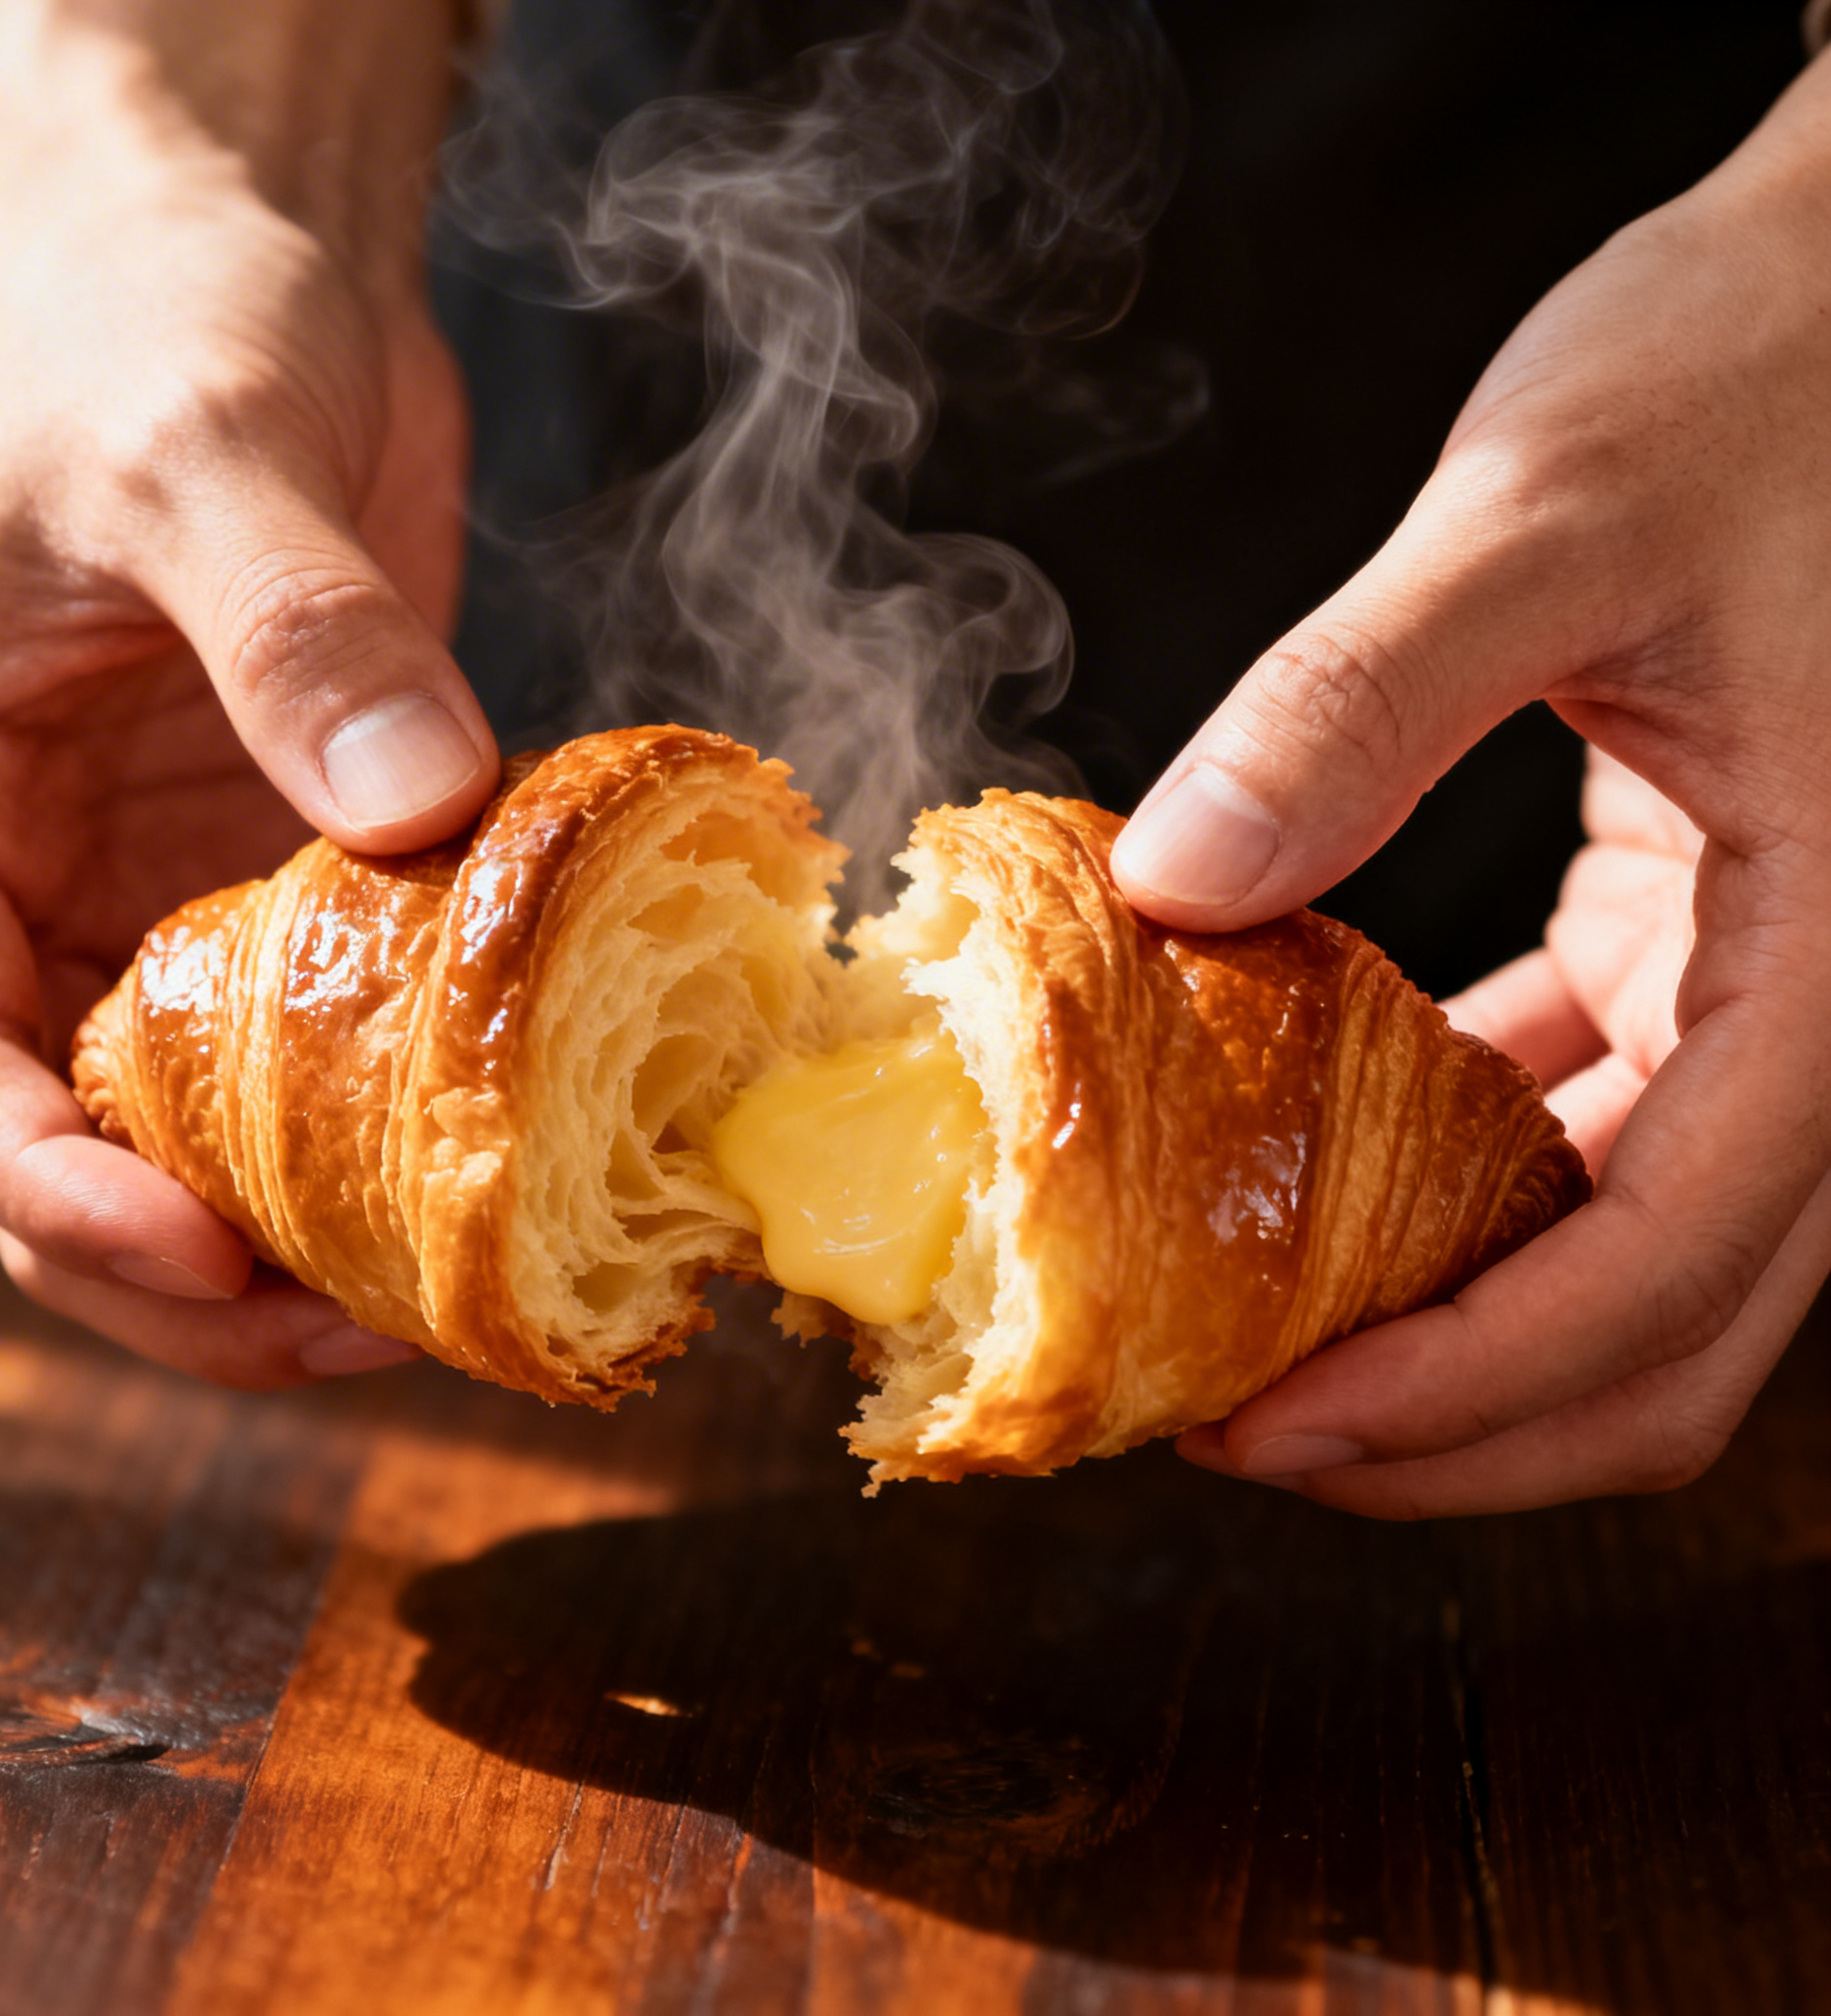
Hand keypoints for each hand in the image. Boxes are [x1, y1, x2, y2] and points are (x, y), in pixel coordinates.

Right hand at [0, 0, 496, 1385]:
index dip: (48, 1185)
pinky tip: (496, 1151)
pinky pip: (322, 1030)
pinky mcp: (283, 865)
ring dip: (302, 1224)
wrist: (245, 260)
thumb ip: (292, 632)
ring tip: (444, 1288)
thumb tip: (413, 810)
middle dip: (189, 1268)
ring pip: (194, 1122)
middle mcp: (26, 873)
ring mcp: (157, 882)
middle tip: (359, 1331)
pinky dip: (393, 1110)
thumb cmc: (162, 318)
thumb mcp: (203, 453)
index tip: (200, 1262)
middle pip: (63, 1144)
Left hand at [1112, 52, 1830, 1513]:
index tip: (1283, 1429)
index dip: (1474, 1384)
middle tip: (1255, 1433)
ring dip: (1461, 1321)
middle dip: (1468, 1419)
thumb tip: (1176, 888)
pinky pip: (1597, 1128)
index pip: (1674, 1260)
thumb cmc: (1764, 365)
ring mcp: (1780, 988)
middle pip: (1671, 1325)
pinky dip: (1473, 1187)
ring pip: (1639, 1256)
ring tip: (1270, 1331)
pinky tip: (1334, 1170)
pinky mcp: (1707, 941)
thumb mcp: (1551, 513)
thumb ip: (1365, 701)